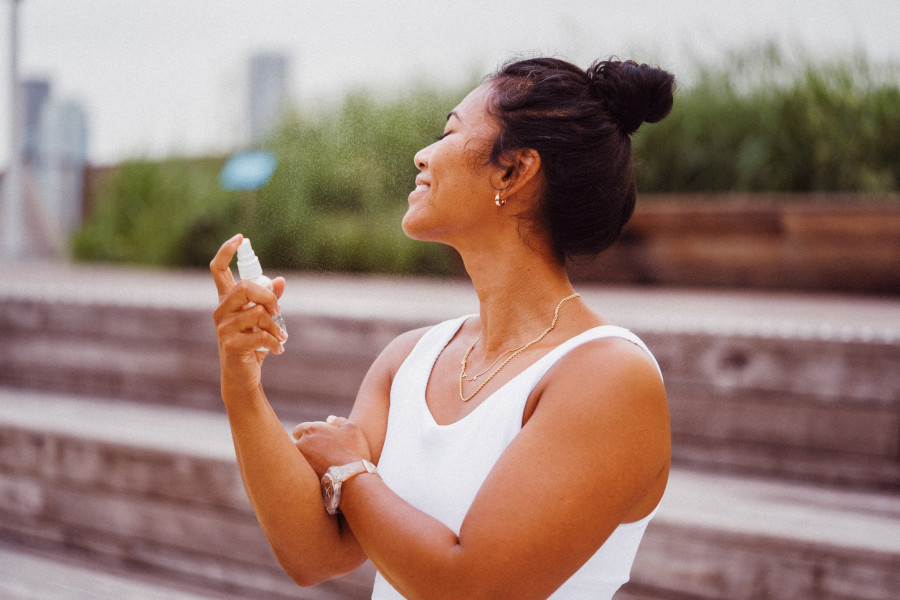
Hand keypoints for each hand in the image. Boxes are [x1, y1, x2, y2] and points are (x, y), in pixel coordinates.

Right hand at [210, 234, 286, 387]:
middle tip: (278, 311)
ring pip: (257, 313)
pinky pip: (260, 335)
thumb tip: (281, 281)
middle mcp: (220, 311)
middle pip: (244, 287)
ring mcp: (223, 328)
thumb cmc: (251, 346)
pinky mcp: (230, 345)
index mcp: (226, 302)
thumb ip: (269, 301)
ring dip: (275, 326)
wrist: (242, 378)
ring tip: (280, 337)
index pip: (218, 270)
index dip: (226, 251)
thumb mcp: (262, 321)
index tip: (241, 238)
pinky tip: (278, 349)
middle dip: (268, 296)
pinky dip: (274, 342)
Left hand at [292, 416, 371, 477]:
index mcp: (311, 430)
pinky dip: (310, 470)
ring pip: (300, 458)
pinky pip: (303, 471)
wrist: (350, 478)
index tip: (317, 439)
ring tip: (322, 464)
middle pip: (298, 444)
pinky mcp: (302, 476)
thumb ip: (339, 421)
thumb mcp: (352, 429)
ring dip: (308, 459)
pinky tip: (323, 472)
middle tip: (320, 452)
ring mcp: (300, 461)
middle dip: (306, 446)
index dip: (307, 433)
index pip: (299, 430)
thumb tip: (329, 419)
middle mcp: (301, 444)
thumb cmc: (352, 450)